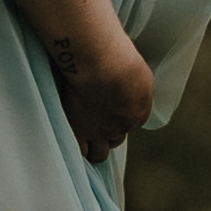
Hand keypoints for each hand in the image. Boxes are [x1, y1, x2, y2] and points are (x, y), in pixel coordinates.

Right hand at [58, 39, 151, 162]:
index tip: (109, 107)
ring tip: (82, 138)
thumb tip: (129, 81)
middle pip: (116, 140)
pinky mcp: (80, 131)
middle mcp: (123, 126)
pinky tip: (71, 139)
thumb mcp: (137, 70)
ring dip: (93, 147)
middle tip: (95, 124)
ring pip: (99, 153)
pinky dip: (78, 148)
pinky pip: (80, 151)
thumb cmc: (120, 57)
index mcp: (139, 111)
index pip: (130, 122)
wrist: (104, 65)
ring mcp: (101, 131)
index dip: (119, 117)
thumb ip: (134, 83)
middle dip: (108, 134)